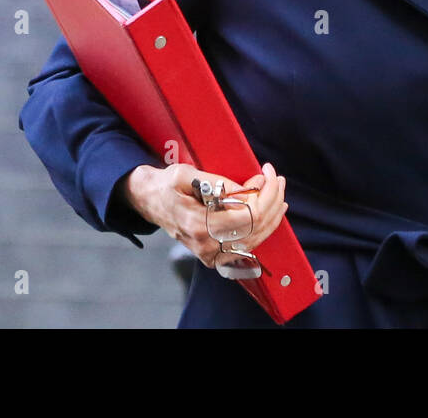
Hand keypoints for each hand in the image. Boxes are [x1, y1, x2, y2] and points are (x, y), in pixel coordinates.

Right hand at [119, 161, 287, 269]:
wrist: (149, 201)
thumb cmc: (166, 185)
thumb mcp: (187, 174)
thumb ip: (219, 182)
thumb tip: (250, 188)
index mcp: (198, 224)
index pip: (248, 216)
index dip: (264, 194)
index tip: (266, 172)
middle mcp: (205, 245)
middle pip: (256, 227)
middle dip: (273, 200)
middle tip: (277, 178)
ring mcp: (210, 254)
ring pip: (256, 238)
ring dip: (273, 213)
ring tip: (278, 190)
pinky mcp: (214, 255)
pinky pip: (248, 244)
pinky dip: (264, 227)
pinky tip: (271, 212)